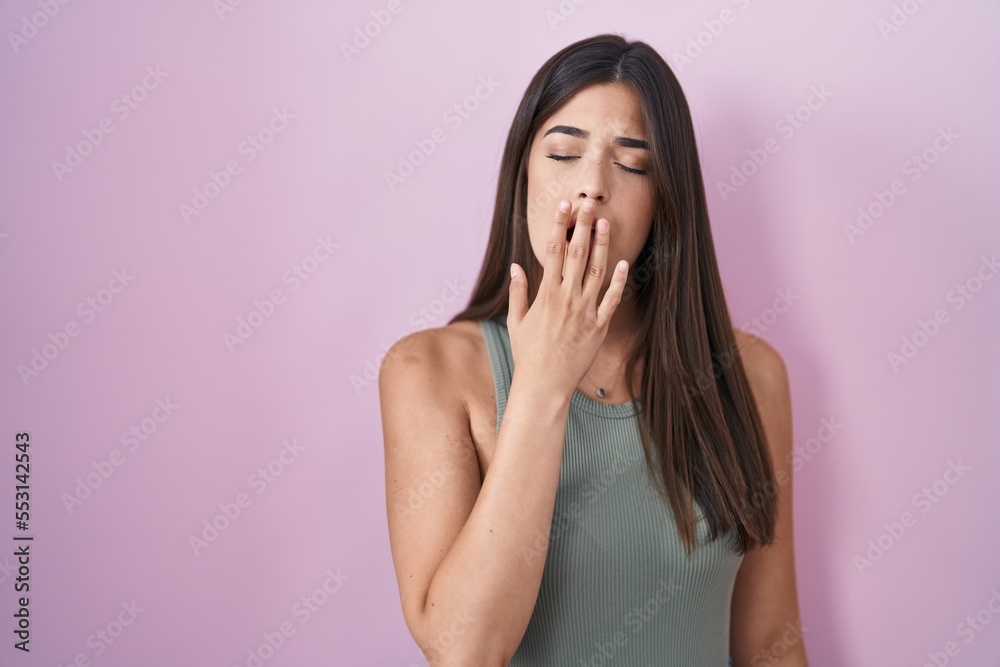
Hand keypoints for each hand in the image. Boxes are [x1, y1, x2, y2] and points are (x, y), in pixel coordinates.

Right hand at [507, 198, 628, 398]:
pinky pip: (611, 300)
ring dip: (602, 246)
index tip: (563, 207)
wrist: (544, 385)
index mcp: (545, 295)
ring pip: (597, 272)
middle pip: (577, 255)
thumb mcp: (516, 322)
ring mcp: (584, 312)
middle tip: (588, 204)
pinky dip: (618, 281)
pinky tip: (623, 263)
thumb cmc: (528, 355)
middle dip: (582, 227)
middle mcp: (566, 299)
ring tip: (606, 224)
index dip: (558, 227)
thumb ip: (518, 292)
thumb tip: (517, 266)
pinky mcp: (598, 327)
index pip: (552, 252)